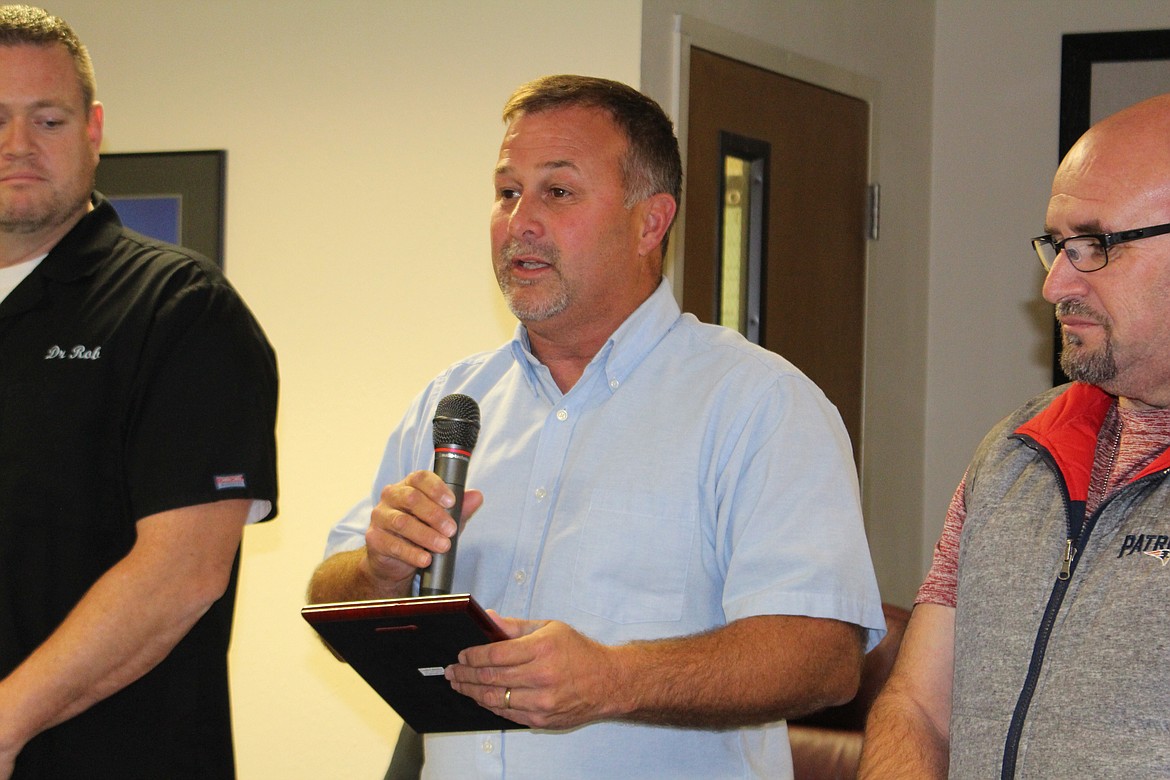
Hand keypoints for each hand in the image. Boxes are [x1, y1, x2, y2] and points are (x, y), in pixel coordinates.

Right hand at [361, 470, 482, 592]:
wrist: (395, 561)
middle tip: (451, 530)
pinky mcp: (374, 538)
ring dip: (426, 535)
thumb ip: (460, 509)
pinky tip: (425, 559)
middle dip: (434, 515)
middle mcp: (391, 497)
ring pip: (401, 522)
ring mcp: (380, 517)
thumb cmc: (420, 533)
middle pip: (411, 498)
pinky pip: (392, 544)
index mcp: (408, 486)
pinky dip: (411, 553)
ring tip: (443, 546)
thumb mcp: (443, 520)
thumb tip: (477, 496)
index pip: (420, 478)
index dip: (437, 488)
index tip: (452, 502)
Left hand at [445, 612, 621, 729]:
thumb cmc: (579, 652)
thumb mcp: (550, 628)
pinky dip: (490, 705)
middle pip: (490, 678)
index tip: (462, 655)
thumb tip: (488, 619)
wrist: (608, 682)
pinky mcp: (541, 720)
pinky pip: (507, 714)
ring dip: (472, 692)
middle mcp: (541, 677)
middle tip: (452, 671)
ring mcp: (541, 702)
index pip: (495, 654)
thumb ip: (515, 626)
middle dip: (465, 675)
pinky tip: (480, 697)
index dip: (473, 656)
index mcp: (542, 649)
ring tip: (459, 685)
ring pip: (495, 699)